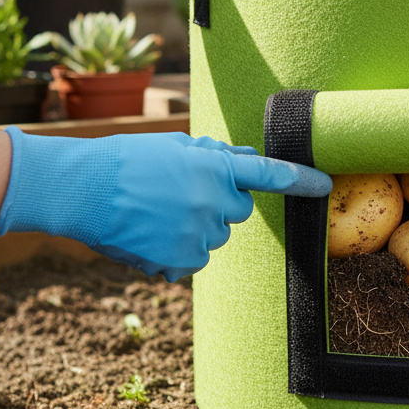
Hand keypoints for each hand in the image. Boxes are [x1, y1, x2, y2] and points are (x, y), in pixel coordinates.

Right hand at [0, 129, 331, 281]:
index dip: (300, 179)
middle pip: (237, 211)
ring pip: (213, 236)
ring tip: (154, 213)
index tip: (325, 184)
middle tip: (179, 193)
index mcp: (215, 168)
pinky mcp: (181, 262)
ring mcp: (198, 235)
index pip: (269, 175)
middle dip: (217, 203)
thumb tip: (247, 159)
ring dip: (194, 228)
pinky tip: (148, 235)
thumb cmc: (127, 161)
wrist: (83, 190)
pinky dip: (175, 253)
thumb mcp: (175, 147)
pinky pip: (191, 260)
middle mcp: (213, 202)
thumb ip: (215, 156)